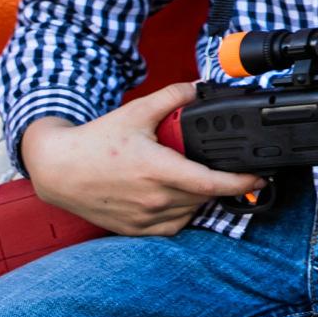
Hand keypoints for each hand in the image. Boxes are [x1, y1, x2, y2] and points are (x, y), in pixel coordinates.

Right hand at [17, 84, 263, 237]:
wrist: (57, 170)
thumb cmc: (94, 143)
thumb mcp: (137, 112)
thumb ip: (173, 97)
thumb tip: (201, 86)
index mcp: (158, 170)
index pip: (211, 184)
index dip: (241, 182)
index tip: (259, 176)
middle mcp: (154, 199)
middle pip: (205, 196)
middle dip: (220, 183)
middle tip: (223, 167)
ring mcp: (144, 218)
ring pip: (191, 212)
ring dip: (201, 198)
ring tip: (195, 177)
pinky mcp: (135, 230)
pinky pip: (173, 226)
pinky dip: (182, 213)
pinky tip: (177, 195)